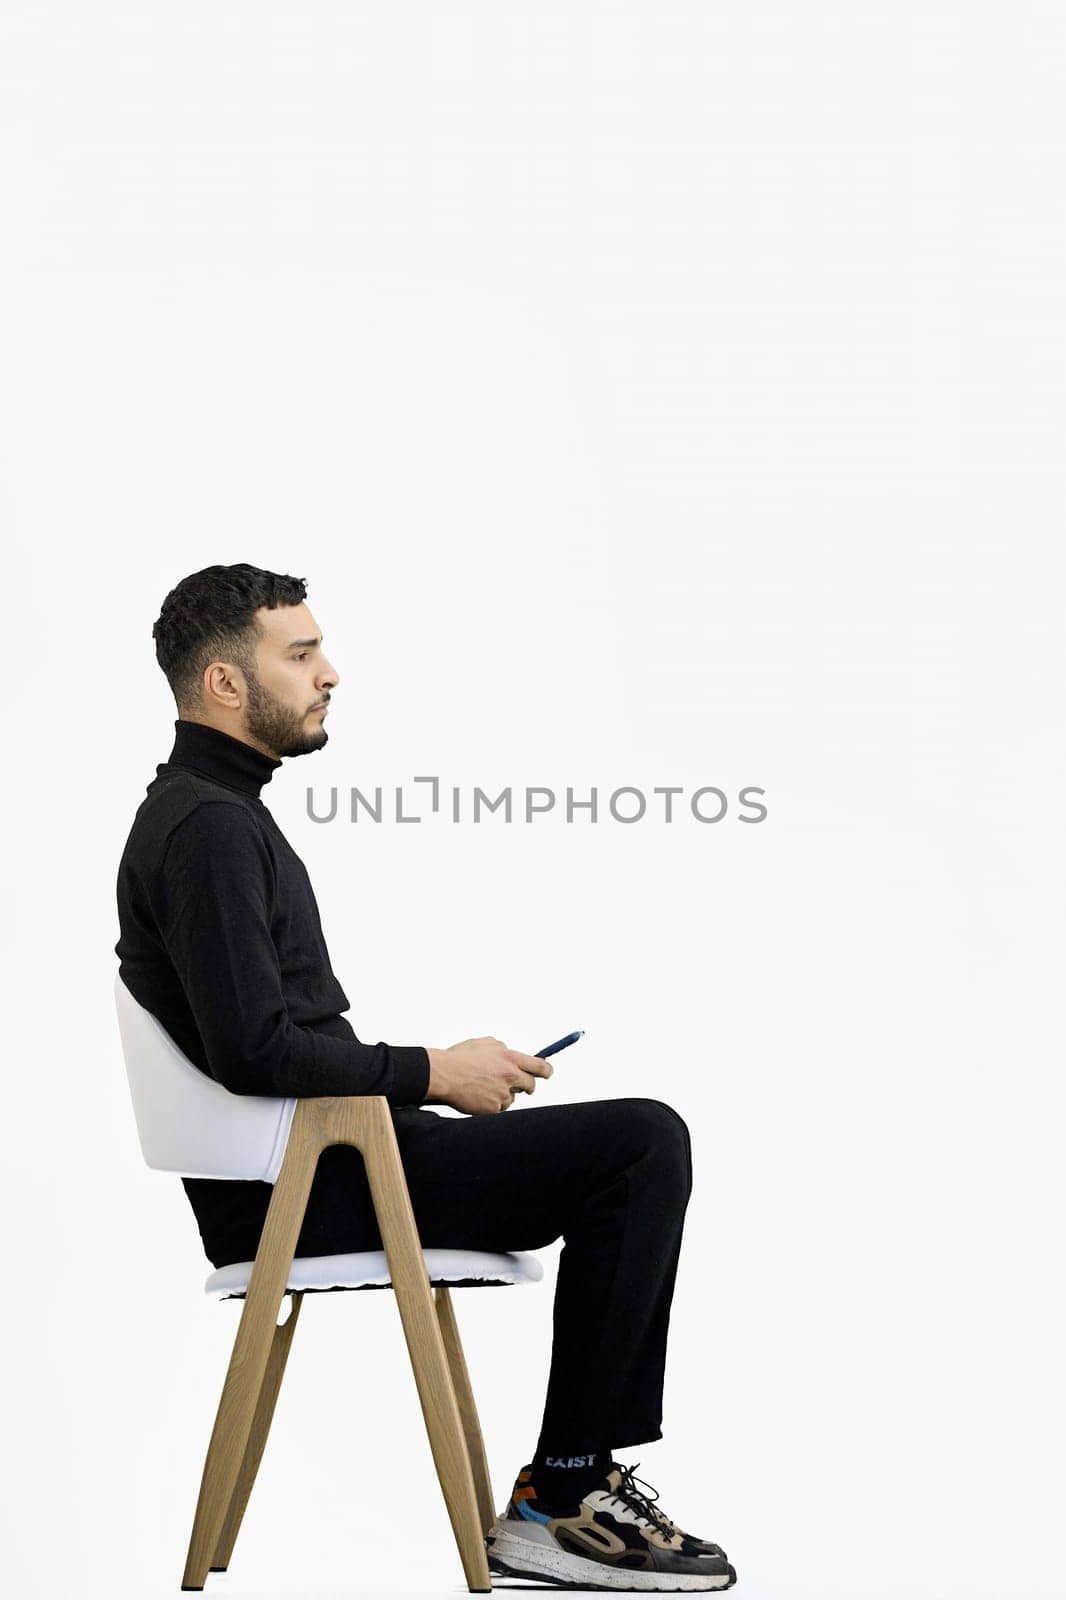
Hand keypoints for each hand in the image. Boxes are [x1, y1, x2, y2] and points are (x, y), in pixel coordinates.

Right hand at [423, 1036, 553, 1115]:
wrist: (443, 1074)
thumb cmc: (460, 1057)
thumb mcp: (484, 1044)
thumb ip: (503, 1049)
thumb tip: (513, 1055)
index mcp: (509, 1057)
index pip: (540, 1066)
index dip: (547, 1070)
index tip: (547, 1073)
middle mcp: (510, 1076)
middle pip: (530, 1085)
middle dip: (526, 1086)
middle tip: (519, 1085)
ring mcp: (502, 1094)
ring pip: (512, 1098)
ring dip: (504, 1095)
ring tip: (483, 1087)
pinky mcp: (493, 1108)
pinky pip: (499, 1108)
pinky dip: (491, 1104)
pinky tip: (478, 1096)